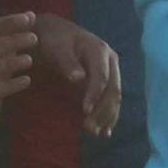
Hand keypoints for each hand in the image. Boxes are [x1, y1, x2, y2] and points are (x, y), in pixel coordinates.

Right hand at [0, 11, 37, 119]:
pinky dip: (14, 84)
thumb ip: (14, 31)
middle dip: (14, 40)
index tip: (28, 18)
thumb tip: (31, 14)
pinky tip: (27, 80)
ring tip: (29, 60)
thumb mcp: (2, 46)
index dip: (10, 22)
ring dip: (12, 62)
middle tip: (34, 38)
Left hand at [35, 12, 120, 136]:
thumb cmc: (54, 39)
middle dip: (102, 111)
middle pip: (112, 89)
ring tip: (96, 133)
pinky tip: (104, 131)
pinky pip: (110, 100)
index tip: (85, 112)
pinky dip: (108, 115)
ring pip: (113, 97)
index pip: (101, 76)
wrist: (55, 33)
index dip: (95, 95)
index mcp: (99, 50)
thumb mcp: (57, 48)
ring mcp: (111, 71)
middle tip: (90, 129)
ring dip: (106, 116)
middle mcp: (110, 61)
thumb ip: (67, 62)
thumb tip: (78, 78)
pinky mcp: (106, 81)